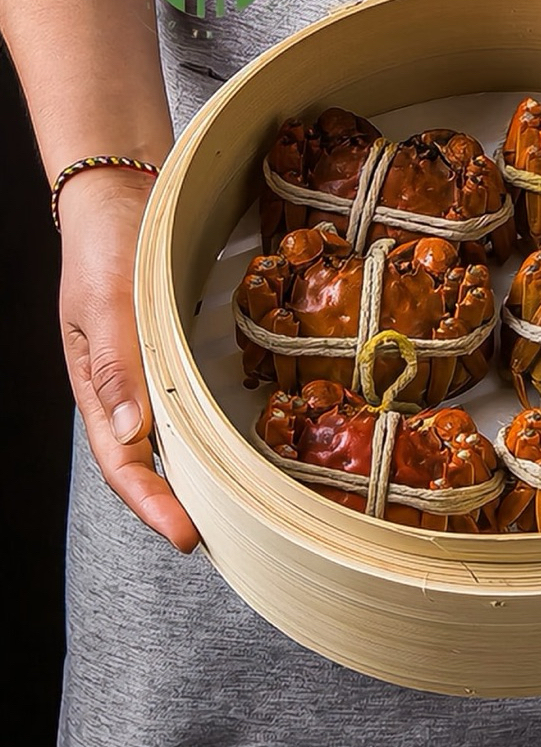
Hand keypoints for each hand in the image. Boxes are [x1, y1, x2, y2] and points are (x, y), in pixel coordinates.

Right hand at [58, 169, 199, 551]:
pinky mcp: (173, 358)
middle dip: (181, 508)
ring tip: (238, 513)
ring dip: (199, 479)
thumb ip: (114, 366)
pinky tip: (237, 449)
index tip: (186, 539)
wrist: (121, 204)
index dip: (152, 506)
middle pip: (150, 465)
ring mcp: (150, 377)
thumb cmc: (106, 251)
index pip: (123, 465)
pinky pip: (190, 407)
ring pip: (173, 442)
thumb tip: (126, 435)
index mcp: (97, 390)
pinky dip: (210, 436)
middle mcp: (126, 393)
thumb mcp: (105, 304)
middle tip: (228, 542)